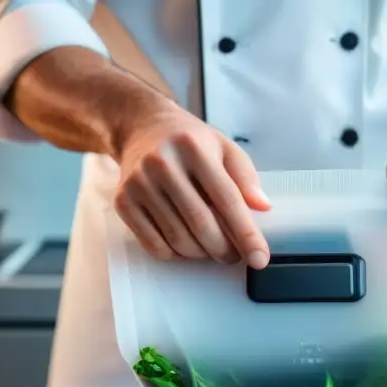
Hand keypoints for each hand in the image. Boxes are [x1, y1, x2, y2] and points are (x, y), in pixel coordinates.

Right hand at [114, 106, 270, 267]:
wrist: (141, 127)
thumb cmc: (190, 142)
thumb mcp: (224, 147)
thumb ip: (245, 177)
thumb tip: (262, 207)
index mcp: (193, 148)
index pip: (227, 199)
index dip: (246, 234)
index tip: (259, 259)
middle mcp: (162, 164)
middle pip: (201, 224)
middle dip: (224, 249)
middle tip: (233, 256)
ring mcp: (139, 183)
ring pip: (177, 239)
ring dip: (200, 253)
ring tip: (211, 249)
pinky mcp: (123, 200)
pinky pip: (153, 244)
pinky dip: (174, 254)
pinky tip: (184, 245)